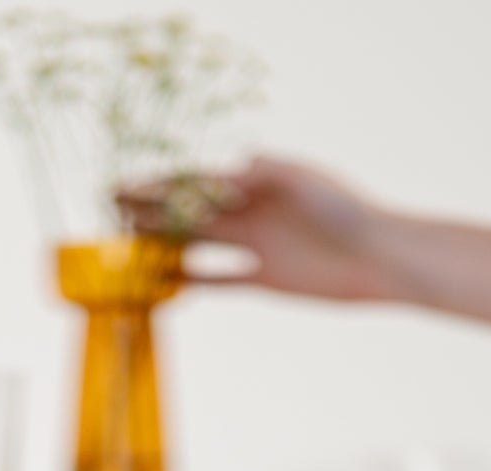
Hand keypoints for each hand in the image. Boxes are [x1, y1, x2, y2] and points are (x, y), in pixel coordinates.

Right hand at [118, 157, 405, 301]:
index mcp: (256, 182)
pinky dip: (195, 281)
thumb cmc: (347, 209)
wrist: (378, 257)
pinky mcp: (267, 278)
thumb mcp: (305, 181)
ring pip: (200, 243)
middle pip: (191, 209)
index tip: (127, 187)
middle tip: (112, 211)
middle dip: (151, 208)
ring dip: (165, 244)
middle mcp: (252, 210)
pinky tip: (166, 282)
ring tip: (128, 246)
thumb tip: (229, 168)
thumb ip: (265, 172)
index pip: (198, 180)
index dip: (161, 184)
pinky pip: (222, 279)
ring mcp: (257, 245)